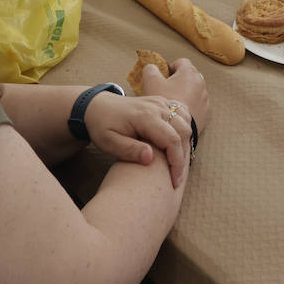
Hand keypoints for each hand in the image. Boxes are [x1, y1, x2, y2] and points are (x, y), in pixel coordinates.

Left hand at [84, 58, 207, 187]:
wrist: (97, 106)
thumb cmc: (102, 126)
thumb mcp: (109, 143)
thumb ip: (129, 150)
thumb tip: (150, 158)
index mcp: (144, 117)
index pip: (172, 139)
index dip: (177, 162)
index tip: (174, 181)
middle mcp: (156, 106)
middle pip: (183, 131)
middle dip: (184, 156)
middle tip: (177, 177)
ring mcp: (160, 102)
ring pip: (185, 122)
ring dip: (186, 143)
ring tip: (177, 163)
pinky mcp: (161, 102)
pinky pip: (181, 114)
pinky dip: (184, 129)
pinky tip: (178, 145)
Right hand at [141, 58, 208, 132]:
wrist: (176, 128)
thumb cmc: (163, 102)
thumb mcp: (151, 82)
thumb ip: (150, 70)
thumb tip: (152, 67)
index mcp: (189, 72)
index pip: (181, 62)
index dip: (170, 67)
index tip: (163, 77)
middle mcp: (201, 82)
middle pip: (189, 76)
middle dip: (178, 80)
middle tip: (166, 90)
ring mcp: (205, 98)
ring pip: (194, 90)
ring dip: (185, 92)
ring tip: (172, 102)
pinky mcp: (206, 112)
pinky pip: (197, 104)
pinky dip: (190, 105)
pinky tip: (179, 112)